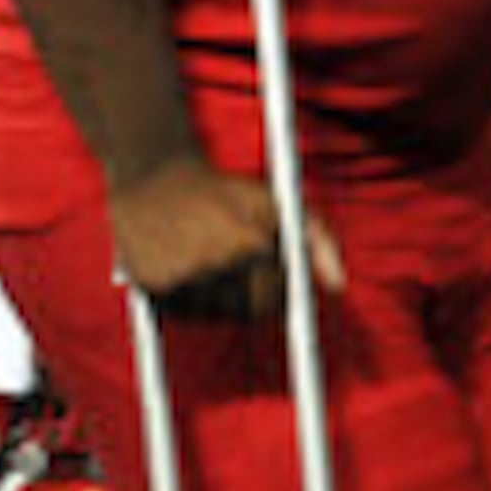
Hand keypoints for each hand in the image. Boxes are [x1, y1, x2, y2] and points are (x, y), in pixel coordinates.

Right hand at [108, 157, 344, 320]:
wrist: (152, 176)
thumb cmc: (221, 189)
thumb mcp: (274, 199)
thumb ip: (318, 237)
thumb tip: (339, 286)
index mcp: (247, 243)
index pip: (277, 295)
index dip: (276, 284)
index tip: (266, 264)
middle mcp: (213, 265)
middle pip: (249, 309)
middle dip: (252, 292)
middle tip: (239, 263)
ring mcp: (180, 279)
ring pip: (217, 314)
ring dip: (220, 298)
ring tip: (210, 260)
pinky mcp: (152, 287)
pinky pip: (185, 312)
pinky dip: (190, 298)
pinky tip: (187, 267)